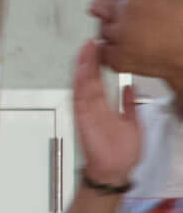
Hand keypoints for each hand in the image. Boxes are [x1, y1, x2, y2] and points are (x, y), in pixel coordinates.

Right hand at [75, 39, 145, 187]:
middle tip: (91, 42)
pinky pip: (79, 98)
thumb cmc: (122, 152)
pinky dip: (79, 84)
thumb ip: (129, 105)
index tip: (100, 49)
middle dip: (89, 60)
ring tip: (86, 50)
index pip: (100, 81)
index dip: (99, 65)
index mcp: (104, 107)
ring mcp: (87, 113)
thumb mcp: (133, 123)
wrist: (115, 170)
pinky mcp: (83, 119)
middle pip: (89, 79)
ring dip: (84, 68)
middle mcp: (93, 108)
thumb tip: (130, 87)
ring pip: (83, 85)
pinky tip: (81, 72)